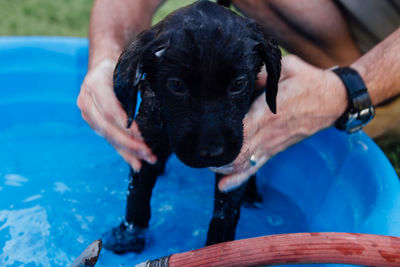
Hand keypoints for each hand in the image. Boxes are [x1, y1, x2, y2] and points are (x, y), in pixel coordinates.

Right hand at [77, 59, 156, 170]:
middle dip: (129, 142)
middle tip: (148, 152)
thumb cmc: (119, 65)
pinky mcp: (95, 124)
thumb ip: (133, 83)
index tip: (139, 134)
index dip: (123, 122)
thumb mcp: (126, 68)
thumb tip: (158, 99)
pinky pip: (110, 140)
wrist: (102, 65)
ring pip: (109, 137)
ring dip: (129, 151)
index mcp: (95, 84)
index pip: (109, 108)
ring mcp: (89, 114)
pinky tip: (136, 164)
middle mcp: (87, 101)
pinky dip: (124, 153)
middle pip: (108, 127)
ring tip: (146, 160)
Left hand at [212, 55, 346, 191]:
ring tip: (205, 166)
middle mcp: (269, 133)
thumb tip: (239, 77)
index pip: (240, 132)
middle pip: (238, 153)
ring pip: (244, 164)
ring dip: (223, 168)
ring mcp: (273, 145)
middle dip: (216, 157)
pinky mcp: (276, 150)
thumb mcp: (287, 68)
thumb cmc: (308, 81)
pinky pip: (256, 167)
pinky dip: (239, 178)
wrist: (333, 100)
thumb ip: (261, 74)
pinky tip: (223, 186)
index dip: (221, 138)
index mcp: (268, 113)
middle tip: (197, 153)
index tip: (202, 138)